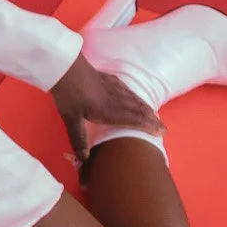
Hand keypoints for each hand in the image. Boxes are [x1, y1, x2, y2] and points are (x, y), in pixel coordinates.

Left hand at [48, 53, 162, 166]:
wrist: (62, 66)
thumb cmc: (67, 93)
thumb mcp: (71, 119)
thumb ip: (78, 138)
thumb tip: (84, 159)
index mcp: (108, 110)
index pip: (133, 119)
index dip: (148, 125)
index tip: (161, 131)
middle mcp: (114, 98)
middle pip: (137, 108)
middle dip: (151, 118)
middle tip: (163, 126)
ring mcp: (110, 86)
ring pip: (132, 97)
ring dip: (144, 106)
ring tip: (153, 113)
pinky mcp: (104, 77)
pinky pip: (124, 87)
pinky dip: (132, 93)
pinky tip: (132, 94)